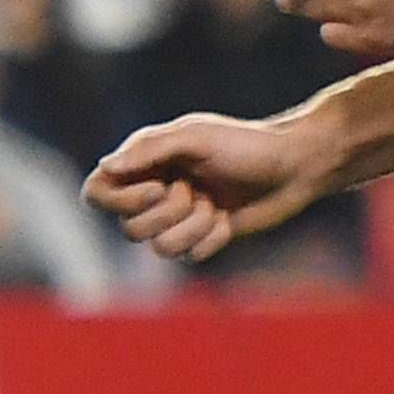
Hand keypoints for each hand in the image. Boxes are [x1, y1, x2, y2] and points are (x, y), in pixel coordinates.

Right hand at [85, 108, 340, 263]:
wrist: (297, 167)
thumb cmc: (247, 144)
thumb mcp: (196, 137)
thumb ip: (149, 150)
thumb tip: (105, 168)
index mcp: (143, 163)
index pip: (96, 193)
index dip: (119, 201)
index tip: (157, 187)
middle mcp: (153, 192)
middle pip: (130, 228)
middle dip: (168, 213)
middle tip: (195, 190)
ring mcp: (178, 218)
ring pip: (159, 248)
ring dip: (192, 228)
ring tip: (215, 206)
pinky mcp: (203, 237)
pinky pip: (190, 255)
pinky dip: (212, 238)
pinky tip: (229, 219)